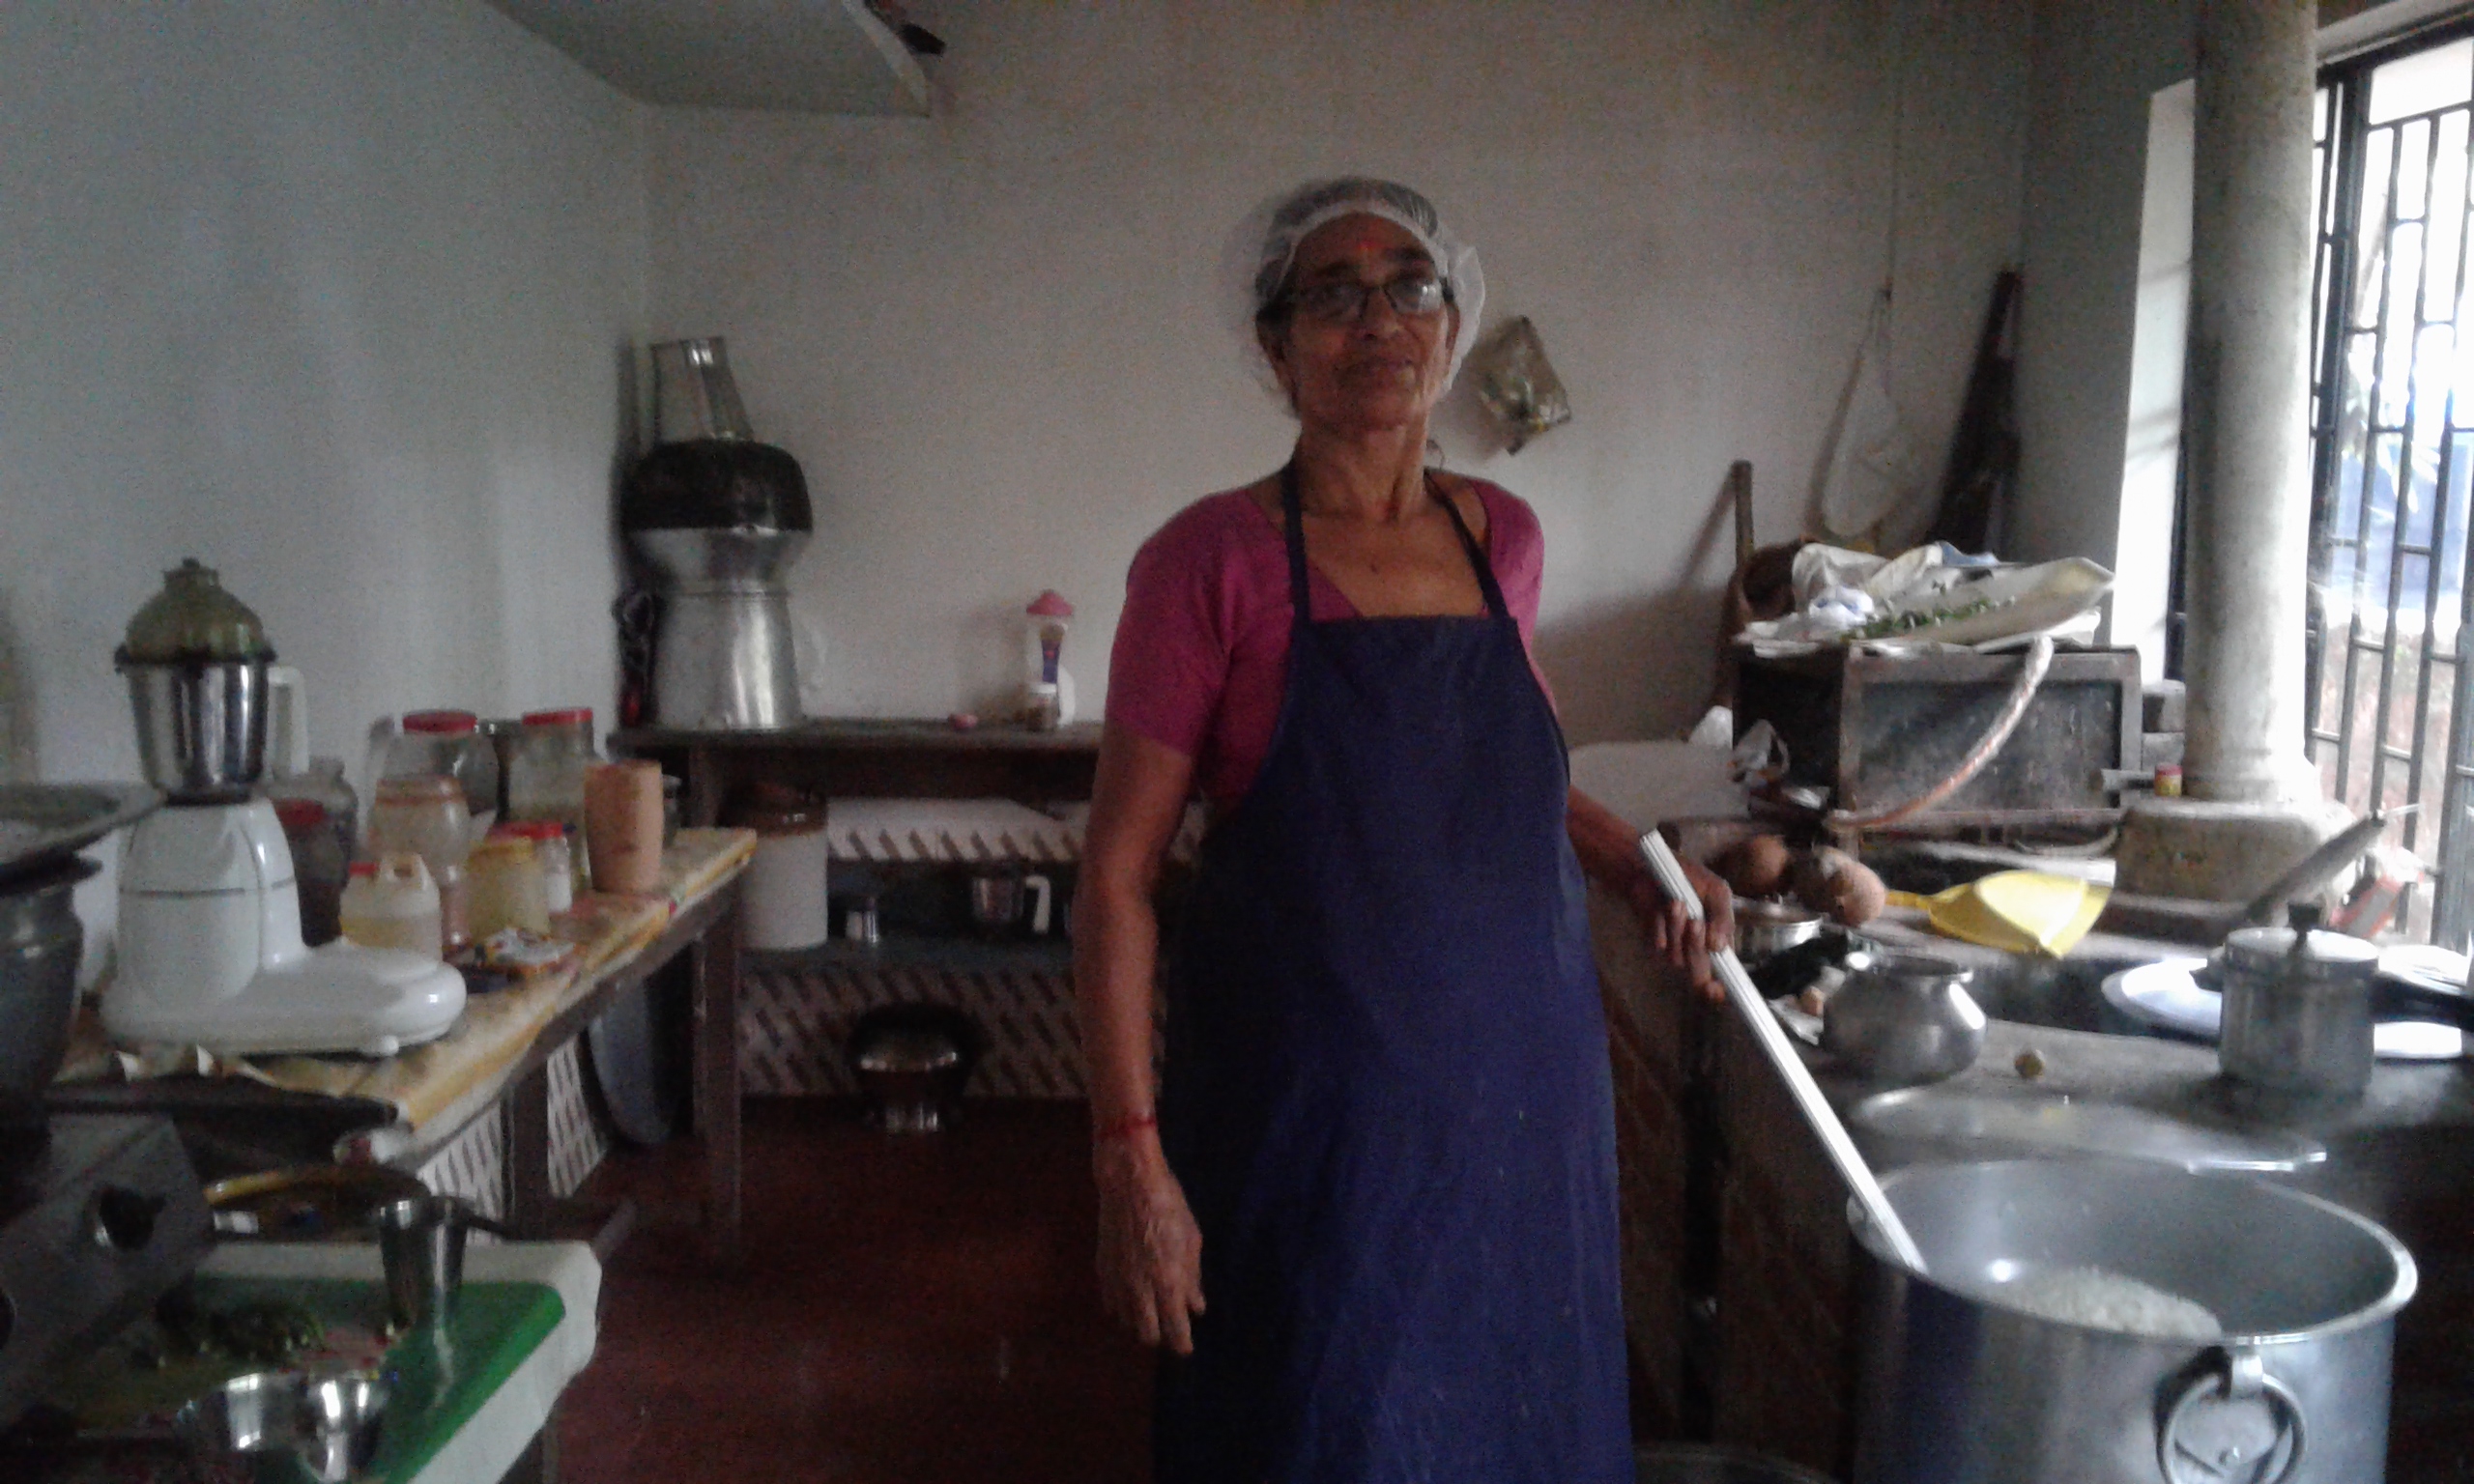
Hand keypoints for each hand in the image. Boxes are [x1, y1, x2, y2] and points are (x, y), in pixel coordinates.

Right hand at [1093, 1131, 1204, 1353]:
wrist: (1129, 1184)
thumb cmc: (1170, 1208)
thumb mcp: (1191, 1241)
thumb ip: (1192, 1279)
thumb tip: (1196, 1307)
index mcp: (1168, 1283)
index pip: (1175, 1331)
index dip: (1181, 1345)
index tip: (1186, 1349)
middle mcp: (1140, 1290)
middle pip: (1147, 1335)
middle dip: (1159, 1336)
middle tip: (1169, 1328)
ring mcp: (1117, 1282)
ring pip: (1126, 1321)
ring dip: (1139, 1320)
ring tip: (1151, 1309)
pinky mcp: (1102, 1271)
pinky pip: (1111, 1302)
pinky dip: (1122, 1305)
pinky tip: (1131, 1294)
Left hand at [1628, 849, 1735, 1001]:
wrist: (1654, 868)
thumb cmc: (1691, 879)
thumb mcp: (1716, 891)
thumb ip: (1722, 918)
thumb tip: (1718, 947)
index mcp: (1719, 943)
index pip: (1723, 977)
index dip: (1718, 989)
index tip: (1714, 988)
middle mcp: (1698, 952)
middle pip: (1698, 973)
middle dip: (1695, 947)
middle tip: (1695, 923)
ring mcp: (1675, 949)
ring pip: (1677, 958)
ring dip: (1677, 931)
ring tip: (1676, 904)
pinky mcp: (1654, 942)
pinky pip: (1658, 946)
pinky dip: (1660, 927)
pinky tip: (1661, 909)